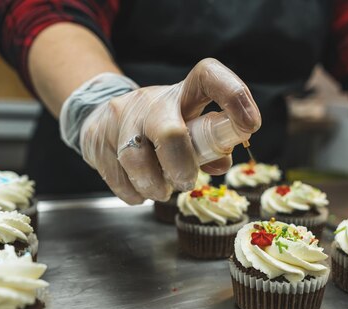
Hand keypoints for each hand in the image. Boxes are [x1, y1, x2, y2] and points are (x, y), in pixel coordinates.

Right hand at [79, 58, 260, 203]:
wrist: (102, 115)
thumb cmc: (160, 124)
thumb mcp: (187, 124)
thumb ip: (210, 146)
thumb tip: (221, 165)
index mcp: (182, 93)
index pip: (208, 76)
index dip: (233, 95)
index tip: (250, 125)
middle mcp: (151, 101)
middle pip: (168, 131)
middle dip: (181, 166)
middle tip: (187, 181)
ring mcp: (120, 119)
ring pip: (135, 158)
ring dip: (154, 186)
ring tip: (162, 191)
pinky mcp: (96, 140)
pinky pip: (117, 177)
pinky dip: (133, 192)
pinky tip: (141, 190)